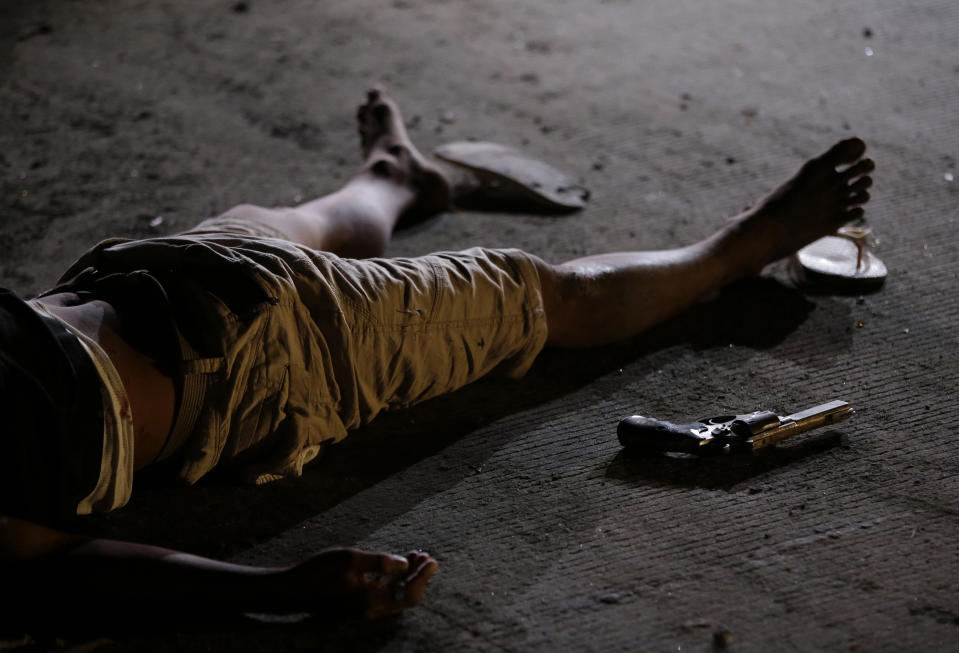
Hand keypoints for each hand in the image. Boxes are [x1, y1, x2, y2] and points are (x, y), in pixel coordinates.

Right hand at [284, 547, 437, 617]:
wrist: (290, 590)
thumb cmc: (318, 572)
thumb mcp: (351, 559)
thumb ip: (380, 562)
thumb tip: (406, 564)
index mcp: (372, 601)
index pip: (410, 594)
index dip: (423, 577)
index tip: (432, 559)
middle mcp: (370, 610)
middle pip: (405, 596)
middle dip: (417, 575)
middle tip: (424, 554)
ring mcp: (363, 609)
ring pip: (394, 595)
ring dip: (406, 575)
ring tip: (414, 555)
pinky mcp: (356, 604)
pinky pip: (383, 593)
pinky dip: (392, 579)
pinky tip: (392, 563)